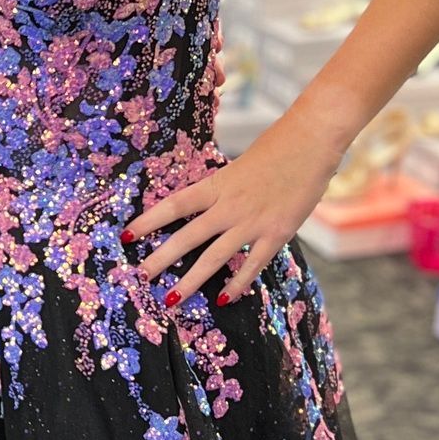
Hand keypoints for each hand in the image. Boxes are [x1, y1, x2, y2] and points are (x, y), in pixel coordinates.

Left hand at [123, 115, 340, 307]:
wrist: (312, 142)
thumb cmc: (276, 148)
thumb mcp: (239, 166)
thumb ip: (222, 190)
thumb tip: (204, 207)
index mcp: (217, 185)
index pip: (173, 206)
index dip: (148, 222)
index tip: (126, 237)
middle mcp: (229, 206)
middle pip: (187, 237)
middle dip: (160, 259)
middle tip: (140, 276)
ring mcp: (252, 223)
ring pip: (214, 258)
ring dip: (191, 281)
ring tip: (171, 298)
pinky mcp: (276, 234)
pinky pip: (252, 264)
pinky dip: (237, 282)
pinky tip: (224, 297)